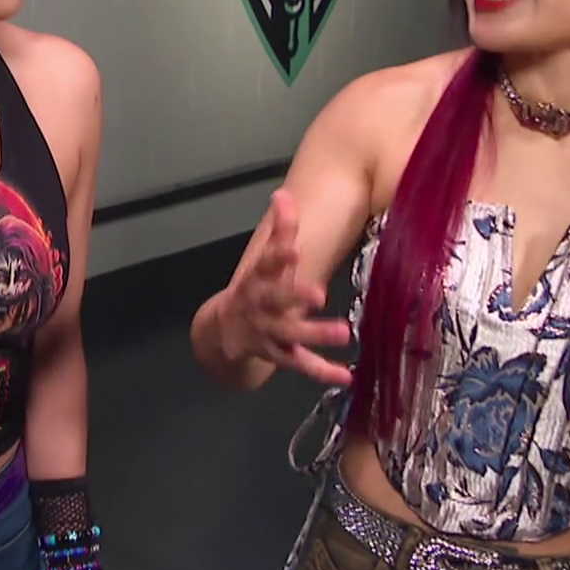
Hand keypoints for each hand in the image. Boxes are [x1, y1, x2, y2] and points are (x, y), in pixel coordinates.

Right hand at [204, 190, 352, 385]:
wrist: (225, 331)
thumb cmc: (256, 288)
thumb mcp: (266, 260)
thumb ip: (280, 230)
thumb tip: (283, 194)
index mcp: (258, 279)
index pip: (266, 264)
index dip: (277, 257)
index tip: (292, 249)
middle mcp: (260, 306)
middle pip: (275, 301)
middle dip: (293, 297)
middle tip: (318, 294)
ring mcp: (267, 332)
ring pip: (290, 334)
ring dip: (315, 333)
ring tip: (344, 332)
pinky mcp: (278, 354)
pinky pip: (301, 363)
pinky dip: (322, 371)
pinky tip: (345, 375)